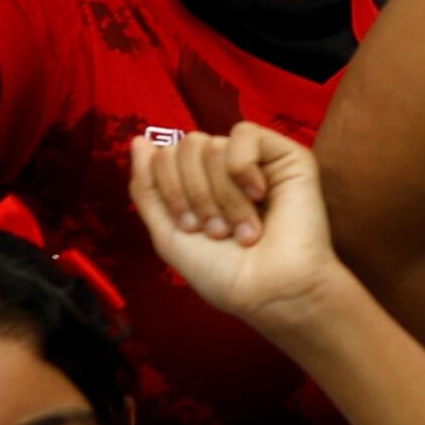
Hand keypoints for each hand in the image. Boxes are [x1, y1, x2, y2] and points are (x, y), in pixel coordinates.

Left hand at [125, 122, 360, 334]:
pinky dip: (242, 167)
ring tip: (240, 227)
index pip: (164, 156)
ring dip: (221, 195)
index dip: (169, 190)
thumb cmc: (224, 273)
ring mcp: (256, 160)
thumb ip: (147, 188)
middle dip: (194, 193)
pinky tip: (259, 195)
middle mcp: (226, 168)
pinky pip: (245, 133)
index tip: (191, 228)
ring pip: (213, 145)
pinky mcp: (286, 155)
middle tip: (217, 231)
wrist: (269, 291)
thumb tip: (138, 141)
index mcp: (200, 184)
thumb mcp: (169, 234)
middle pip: (186, 146)